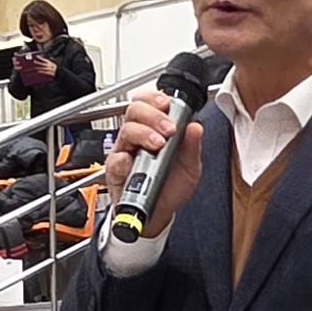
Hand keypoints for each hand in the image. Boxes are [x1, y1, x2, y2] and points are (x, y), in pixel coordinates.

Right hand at [108, 82, 204, 234]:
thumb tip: (196, 126)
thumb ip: (193, 146)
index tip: (167, 103)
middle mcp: (138, 138)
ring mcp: (126, 152)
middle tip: (168, 128)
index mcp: (154, 130)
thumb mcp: (190, 167)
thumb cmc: (170, 187)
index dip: (155, 98)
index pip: (148, 103)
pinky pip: (116, 159)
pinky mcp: (117, 171)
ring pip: (126, 130)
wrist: (160, 212)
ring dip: (143, 133)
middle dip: (152, 114)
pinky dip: (124, 158)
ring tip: (158, 144)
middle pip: (135, 111)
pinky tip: (133, 161)